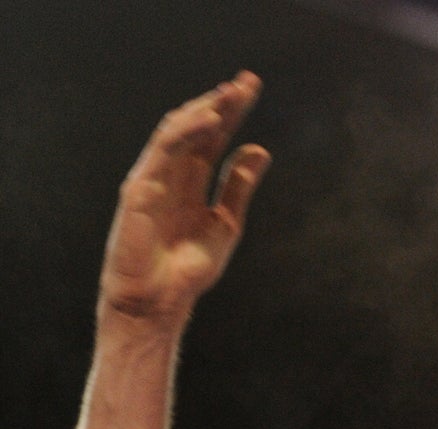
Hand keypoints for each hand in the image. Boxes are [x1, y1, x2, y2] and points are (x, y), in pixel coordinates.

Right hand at [101, 72, 269, 324]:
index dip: (232, 112)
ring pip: (177, 132)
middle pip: (196, 128)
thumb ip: (239, 187)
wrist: (159, 300)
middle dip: (220, 103)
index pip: (212, 137)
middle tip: (246, 81)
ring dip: (204, 110)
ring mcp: (153, 178)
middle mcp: (171, 173)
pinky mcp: (140, 188)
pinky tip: (210, 122)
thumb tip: (260, 150)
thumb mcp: (225, 223)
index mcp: (191, 181)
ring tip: (231, 94)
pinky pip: (163, 152)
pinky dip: (187, 133)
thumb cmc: (186, 269)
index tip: (251, 88)